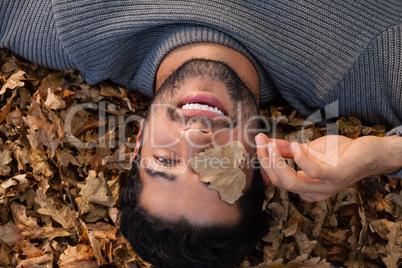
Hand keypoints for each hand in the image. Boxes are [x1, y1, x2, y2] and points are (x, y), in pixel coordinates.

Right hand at [255, 133, 395, 201]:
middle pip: (280, 182)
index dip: (264, 161)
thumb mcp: (307, 150)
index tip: (258, 142)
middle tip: (261, 142)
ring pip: (291, 182)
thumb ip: (286, 149)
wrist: (369, 153)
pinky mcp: (336, 177)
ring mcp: (324, 187)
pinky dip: (300, 159)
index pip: (275, 179)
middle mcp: (312, 192)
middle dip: (266, 161)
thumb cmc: (338, 153)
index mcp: (303, 188)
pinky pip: (313, 172)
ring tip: (271, 144)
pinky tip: (295, 146)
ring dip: (276, 162)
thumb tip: (264, 142)